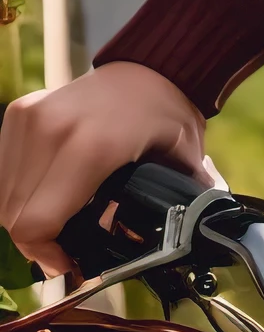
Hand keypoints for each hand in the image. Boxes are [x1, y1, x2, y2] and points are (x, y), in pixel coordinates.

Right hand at [0, 62, 208, 277]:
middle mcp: (52, 130)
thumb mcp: (179, 166)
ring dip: (26, 217)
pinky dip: (20, 190)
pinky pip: (5, 171)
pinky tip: (49, 194)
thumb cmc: (165, 116)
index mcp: (91, 148)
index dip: (47, 255)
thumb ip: (170, 211)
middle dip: (37, 242)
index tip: (69, 264)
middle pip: (15, 215)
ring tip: (59, 224)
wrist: (150, 67)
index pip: (37, 222)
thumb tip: (172, 251)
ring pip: (5, 195)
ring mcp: (30, 118)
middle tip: (65, 250)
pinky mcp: (19, 112)